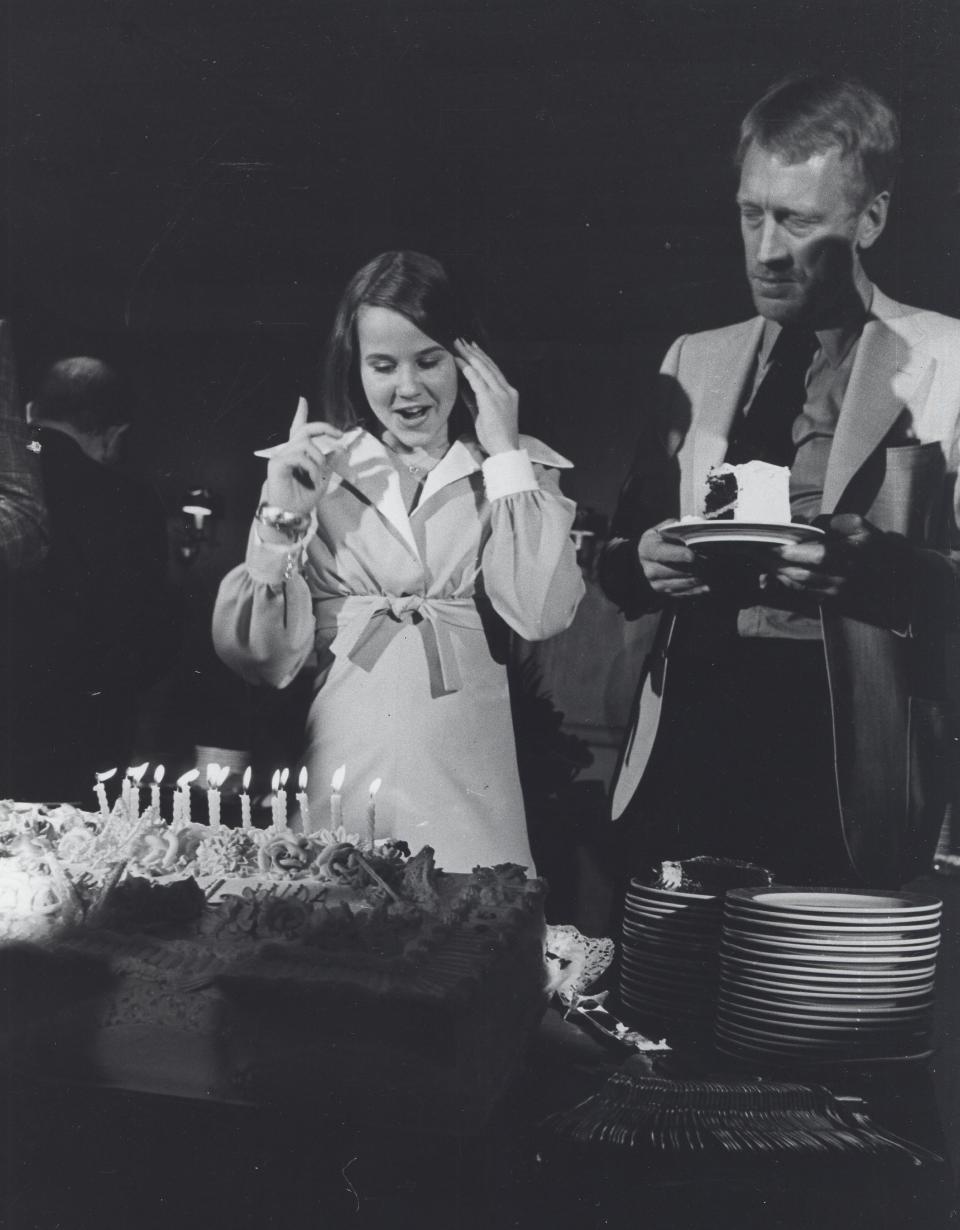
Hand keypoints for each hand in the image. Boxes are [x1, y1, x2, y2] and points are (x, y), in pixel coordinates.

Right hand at [264, 398, 342, 516]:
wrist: (291, 514)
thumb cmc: (303, 498)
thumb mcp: (322, 478)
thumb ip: (329, 463)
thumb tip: (339, 449)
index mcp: (298, 454)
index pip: (298, 429)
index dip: (300, 414)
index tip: (302, 400)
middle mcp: (288, 452)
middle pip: (305, 430)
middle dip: (324, 427)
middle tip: (339, 435)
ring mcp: (281, 456)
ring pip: (305, 443)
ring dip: (319, 458)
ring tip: (319, 474)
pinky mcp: (277, 464)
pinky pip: (299, 456)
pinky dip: (311, 467)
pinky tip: (312, 478)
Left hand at [454, 339, 519, 455]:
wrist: (505, 450)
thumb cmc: (495, 437)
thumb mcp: (483, 414)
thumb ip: (474, 399)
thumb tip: (463, 387)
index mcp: (508, 393)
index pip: (494, 370)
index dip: (482, 358)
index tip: (472, 348)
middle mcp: (506, 391)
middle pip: (488, 365)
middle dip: (474, 352)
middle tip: (461, 340)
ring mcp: (500, 394)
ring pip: (483, 369)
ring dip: (469, 356)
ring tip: (458, 345)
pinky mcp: (491, 400)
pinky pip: (477, 380)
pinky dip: (467, 369)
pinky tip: (458, 361)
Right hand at [638, 521, 710, 597]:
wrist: (650, 555)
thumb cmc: (662, 539)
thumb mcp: (665, 529)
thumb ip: (677, 529)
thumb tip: (695, 531)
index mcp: (648, 549)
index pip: (662, 553)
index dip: (679, 555)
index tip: (693, 555)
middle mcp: (649, 569)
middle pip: (676, 571)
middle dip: (695, 567)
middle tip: (711, 562)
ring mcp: (656, 583)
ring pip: (683, 582)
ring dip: (700, 578)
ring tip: (712, 571)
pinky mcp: (664, 592)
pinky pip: (685, 593)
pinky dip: (698, 589)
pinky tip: (707, 584)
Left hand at [770, 514, 903, 607]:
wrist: (897, 577)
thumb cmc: (875, 545)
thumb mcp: (858, 525)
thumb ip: (829, 521)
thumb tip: (802, 522)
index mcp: (846, 556)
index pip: (808, 555)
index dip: (784, 551)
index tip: (767, 544)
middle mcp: (839, 577)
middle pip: (797, 572)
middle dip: (773, 563)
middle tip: (756, 553)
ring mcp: (835, 593)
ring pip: (798, 585)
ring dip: (777, 574)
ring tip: (761, 562)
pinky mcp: (833, 602)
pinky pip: (804, 593)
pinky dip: (788, 583)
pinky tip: (776, 573)